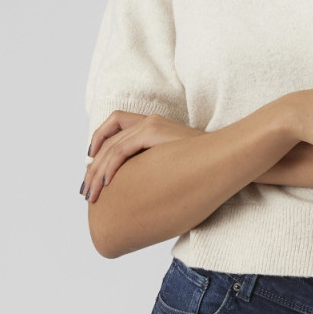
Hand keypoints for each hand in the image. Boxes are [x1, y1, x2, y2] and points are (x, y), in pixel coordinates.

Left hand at [82, 111, 201, 203]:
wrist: (227, 154)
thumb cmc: (204, 165)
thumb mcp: (173, 163)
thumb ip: (155, 167)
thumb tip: (142, 189)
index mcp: (152, 125)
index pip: (115, 126)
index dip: (98, 143)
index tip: (91, 166)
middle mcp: (148, 121)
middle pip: (108, 139)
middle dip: (93, 166)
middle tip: (86, 190)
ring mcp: (151, 124)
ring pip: (111, 146)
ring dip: (96, 171)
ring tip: (91, 193)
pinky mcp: (154, 131)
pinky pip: (121, 149)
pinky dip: (109, 166)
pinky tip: (107, 182)